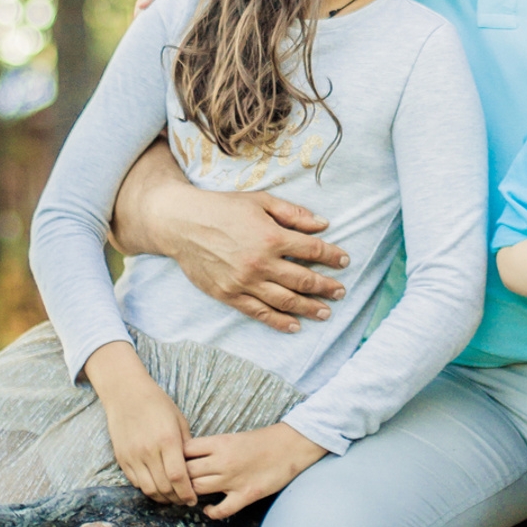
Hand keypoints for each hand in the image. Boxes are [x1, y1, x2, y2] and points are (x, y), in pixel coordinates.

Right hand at [100, 376, 197, 506]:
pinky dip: (147, 489)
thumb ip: (186, 446)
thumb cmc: (158, 404)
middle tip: (184, 501)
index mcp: (167, 440)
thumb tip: (194, 468)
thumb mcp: (179, 420)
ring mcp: (133, 456)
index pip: (178, 477)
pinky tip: (156, 487)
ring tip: (171, 497)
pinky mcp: (122, 459)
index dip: (187, 493)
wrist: (126, 394)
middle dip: (176, 499)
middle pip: (164, 487)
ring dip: (162, 498)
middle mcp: (149, 451)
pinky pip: (135, 482)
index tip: (193, 500)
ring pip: (148, 489)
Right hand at [113, 157, 348, 332]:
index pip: (312, 250)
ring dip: (309, 308)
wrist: (182, 224)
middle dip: (326, 287)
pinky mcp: (229, 295)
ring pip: (285, 300)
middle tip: (341, 292)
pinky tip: (294, 325)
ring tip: (325, 313)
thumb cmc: (222, 208)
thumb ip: (293, 213)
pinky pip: (259, 312)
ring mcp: (244, 282)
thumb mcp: (260, 201)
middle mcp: (261, 262)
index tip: (345, 261)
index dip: (332, 256)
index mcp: (272, 236)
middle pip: (303, 280)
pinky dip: (279, 321)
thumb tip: (323, 224)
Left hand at [186, 423, 328, 519]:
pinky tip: (208, 509)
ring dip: (190, 494)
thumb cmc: (261, 441)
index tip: (172, 463)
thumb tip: (188, 457)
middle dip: (178, 478)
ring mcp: (234, 479)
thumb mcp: (232, 437)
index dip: (175, 457)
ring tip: (188, 496)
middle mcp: (223, 460)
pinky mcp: (245, 494)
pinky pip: (221, 509)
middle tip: (174, 484)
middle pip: (186, 471)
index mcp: (220, 442)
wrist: (290, 446)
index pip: (185, 450)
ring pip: (198, 489)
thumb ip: (212, 447)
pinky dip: (211, 512)